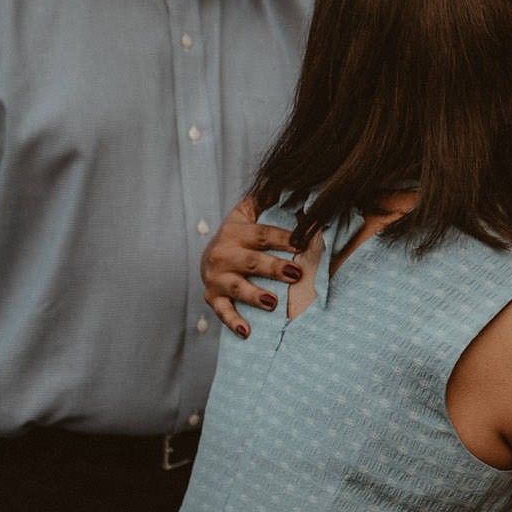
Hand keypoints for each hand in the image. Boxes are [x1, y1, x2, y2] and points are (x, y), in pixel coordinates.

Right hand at [201, 196, 302, 338]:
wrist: (208, 258)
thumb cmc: (238, 236)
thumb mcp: (246, 213)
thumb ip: (263, 198)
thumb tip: (282, 180)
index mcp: (235, 232)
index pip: (262, 235)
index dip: (283, 239)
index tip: (303, 243)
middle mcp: (223, 255)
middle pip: (252, 262)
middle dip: (274, 268)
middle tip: (296, 273)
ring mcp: (217, 278)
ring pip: (238, 288)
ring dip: (256, 295)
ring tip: (273, 302)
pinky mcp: (213, 298)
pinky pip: (223, 311)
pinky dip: (234, 322)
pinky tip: (247, 331)